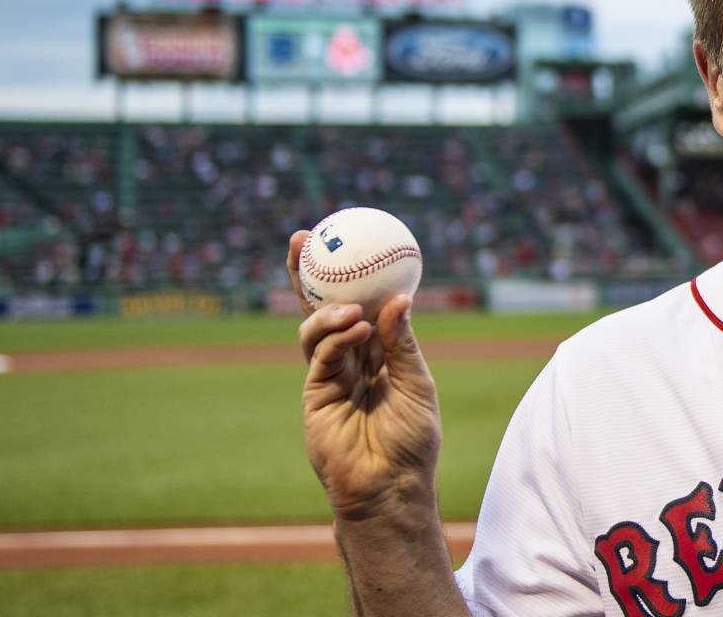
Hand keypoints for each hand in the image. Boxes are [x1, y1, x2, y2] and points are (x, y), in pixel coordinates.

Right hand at [288, 231, 443, 518]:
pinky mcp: (314, 395)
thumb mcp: (417, 384)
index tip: (349, 238)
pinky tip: (354, 329)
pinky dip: (335, 339)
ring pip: (315, 330)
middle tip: (305, 238)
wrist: (391, 485)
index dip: (351, 273)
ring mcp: (328, 376)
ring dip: (330, 313)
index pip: (361, 302)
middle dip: (309, 273)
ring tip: (353, 310)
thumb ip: (403, 344)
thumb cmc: (412, 440)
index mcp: (379, 351)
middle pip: (323, 307)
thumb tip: (399, 299)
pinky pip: (320, 357)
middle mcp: (350, 358)